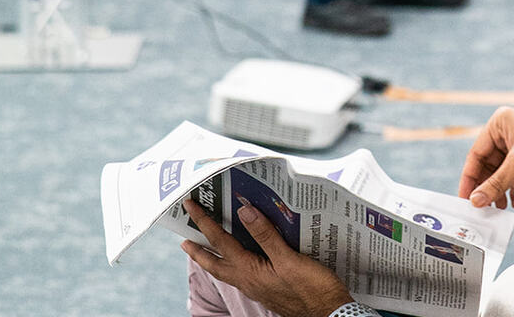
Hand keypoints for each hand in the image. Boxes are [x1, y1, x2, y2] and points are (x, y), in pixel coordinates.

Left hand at [181, 199, 353, 316]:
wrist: (329, 314)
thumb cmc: (313, 290)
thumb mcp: (289, 259)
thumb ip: (266, 236)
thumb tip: (244, 212)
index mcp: (250, 271)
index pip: (221, 242)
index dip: (204, 223)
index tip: (191, 207)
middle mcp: (249, 281)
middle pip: (215, 264)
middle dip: (199, 250)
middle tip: (184, 240)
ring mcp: (258, 287)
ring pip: (227, 271)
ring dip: (213, 259)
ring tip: (205, 249)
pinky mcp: (268, 290)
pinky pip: (242, 275)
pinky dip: (233, 264)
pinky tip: (241, 260)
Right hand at [459, 107, 513, 208]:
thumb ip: (496, 183)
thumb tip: (476, 200)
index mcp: (499, 123)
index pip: (476, 153)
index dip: (470, 177)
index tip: (465, 197)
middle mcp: (507, 131)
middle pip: (489, 164)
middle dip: (488, 186)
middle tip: (482, 206)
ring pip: (502, 171)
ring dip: (501, 189)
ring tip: (499, 208)